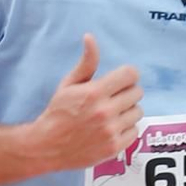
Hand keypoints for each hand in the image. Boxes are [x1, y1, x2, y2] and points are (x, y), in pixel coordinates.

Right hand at [35, 35, 142, 170]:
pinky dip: (126, 128)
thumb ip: (86, 63)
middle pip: (137, 92)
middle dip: (127, 91)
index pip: (130, 74)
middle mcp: (105, 111)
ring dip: (128, 110)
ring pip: (138, 111)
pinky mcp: (114, 147)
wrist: (47, 146)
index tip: (120, 80)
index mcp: (95, 92)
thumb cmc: (58, 113)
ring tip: (113, 113)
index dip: (127, 75)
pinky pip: (135, 131)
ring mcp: (111, 130)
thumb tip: (90, 37)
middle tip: (114, 97)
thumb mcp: (69, 84)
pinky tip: (113, 127)